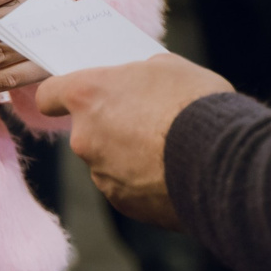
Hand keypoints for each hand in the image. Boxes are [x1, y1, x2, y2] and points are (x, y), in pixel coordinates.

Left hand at [37, 55, 232, 227]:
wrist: (221, 161)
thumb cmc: (194, 104)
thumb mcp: (169, 67)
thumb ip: (139, 75)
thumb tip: (139, 83)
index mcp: (88, 95)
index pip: (49, 94)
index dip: (60, 96)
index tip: (72, 98)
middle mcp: (84, 137)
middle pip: (86, 129)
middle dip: (111, 125)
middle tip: (148, 120)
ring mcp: (102, 174)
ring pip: (108, 160)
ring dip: (129, 155)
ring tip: (169, 149)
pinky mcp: (123, 203)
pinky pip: (127, 187)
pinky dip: (144, 182)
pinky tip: (173, 172)